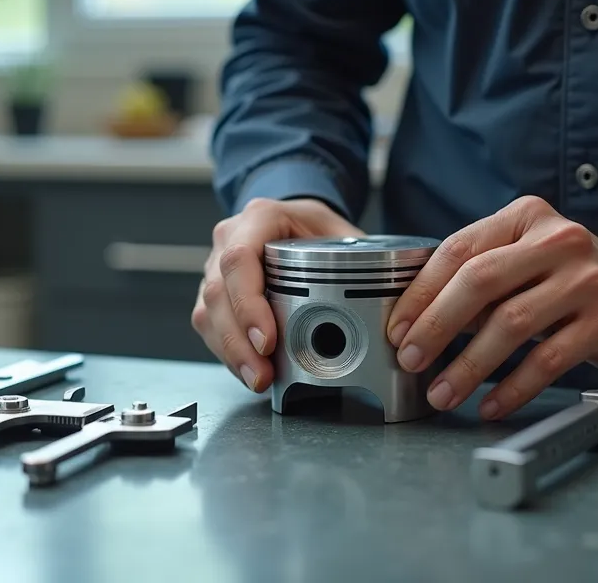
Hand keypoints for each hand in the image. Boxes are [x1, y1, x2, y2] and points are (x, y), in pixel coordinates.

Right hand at [192, 198, 363, 391]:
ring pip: (208, 314)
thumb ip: (360, 260)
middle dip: (239, 342)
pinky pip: (210, 325)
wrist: (295, 221)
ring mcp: (215, 266)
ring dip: (231, 353)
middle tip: (262, 373)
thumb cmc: (315, 227)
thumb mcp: (341, 232)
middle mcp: (229, 239)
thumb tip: (389, 296)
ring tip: (257, 380)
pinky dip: (228, 353)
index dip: (249, 303)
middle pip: (218, 294)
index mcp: (259, 218)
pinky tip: (249, 372)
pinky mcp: (213, 293)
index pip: (240, 259)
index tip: (268, 340)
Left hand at [386, 196, 597, 418]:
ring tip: (442, 393)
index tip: (397, 329)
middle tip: (410, 360)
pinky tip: (490, 404)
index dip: (421, 293)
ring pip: (511, 324)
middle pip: (480, 282)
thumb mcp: (524, 256)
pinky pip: (548, 360)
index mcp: (525, 216)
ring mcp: (586, 279)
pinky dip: (512, 387)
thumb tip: (414, 321)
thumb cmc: (566, 277)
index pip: (459, 251)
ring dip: (468, 366)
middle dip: (436, 326)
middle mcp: (557, 240)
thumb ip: (477, 275)